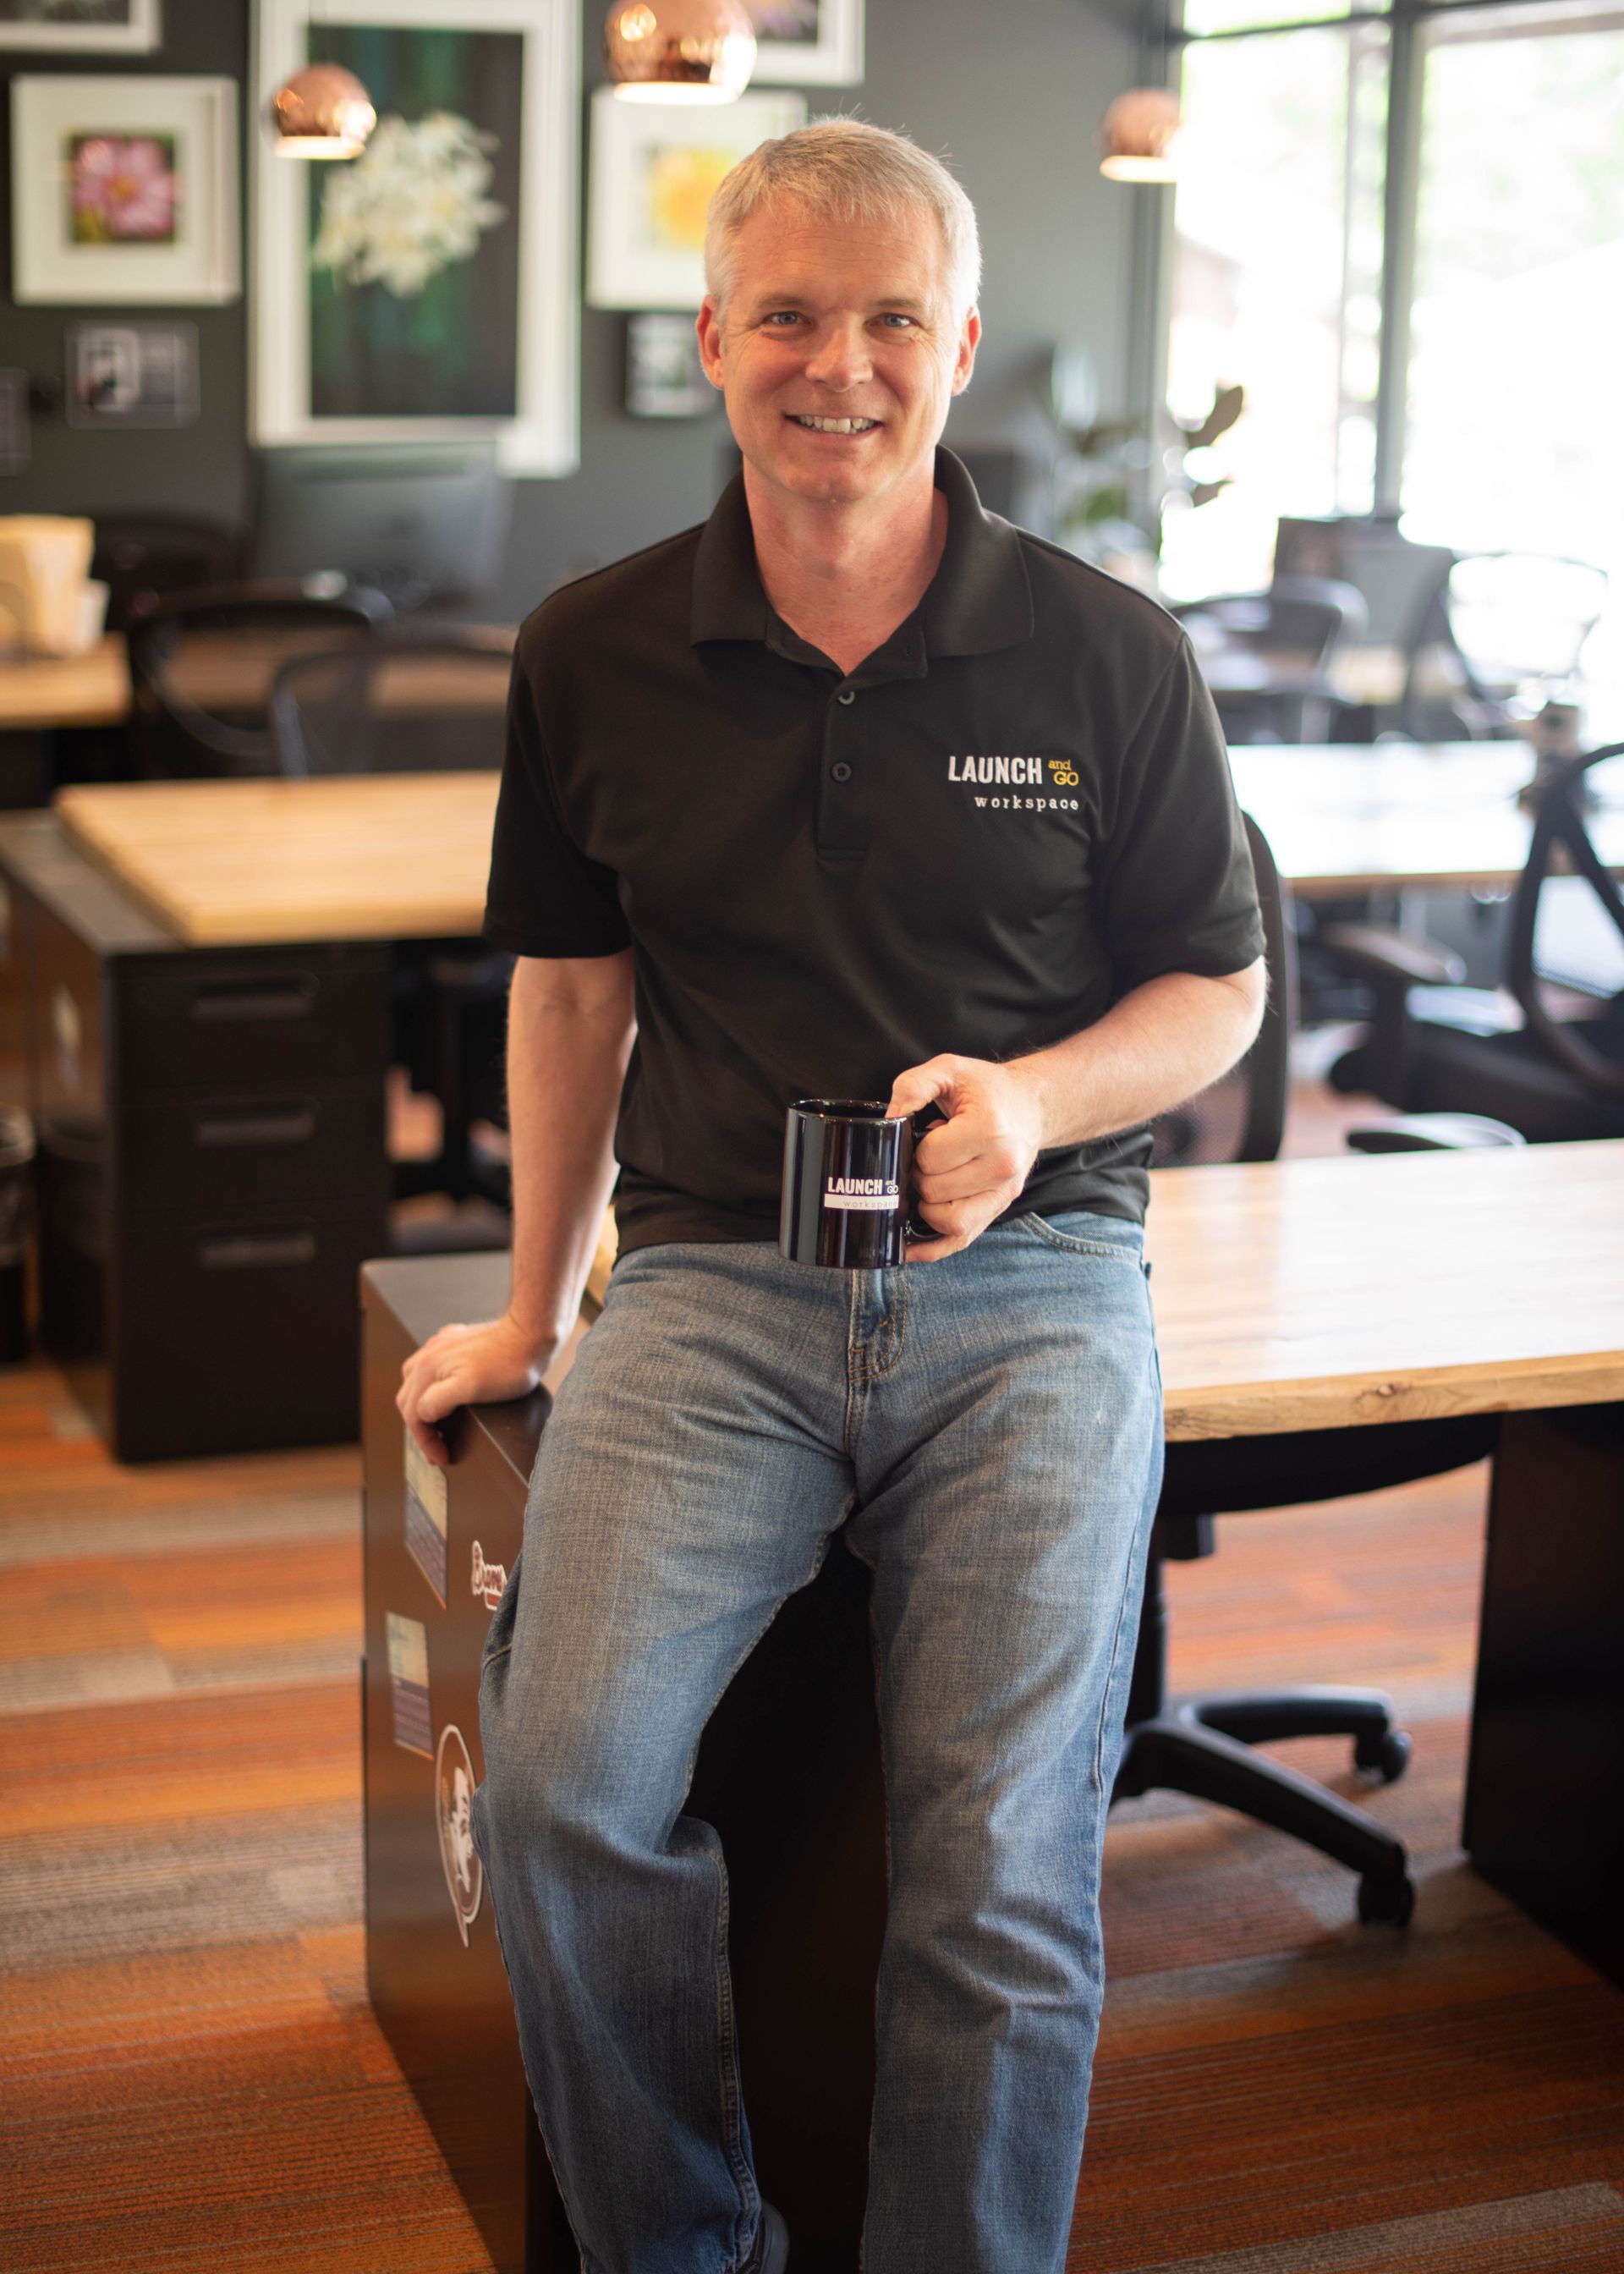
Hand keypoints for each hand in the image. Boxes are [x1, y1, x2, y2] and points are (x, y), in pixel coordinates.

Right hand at [396, 1312, 552, 1467]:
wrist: (531, 1333)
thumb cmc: (508, 1364)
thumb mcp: (471, 1388)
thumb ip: (438, 1401)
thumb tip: (422, 1413)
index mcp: (428, 1368)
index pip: (413, 1414)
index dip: (425, 1441)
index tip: (441, 1458)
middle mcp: (429, 1354)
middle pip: (409, 1399)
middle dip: (420, 1429)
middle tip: (437, 1449)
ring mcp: (441, 1345)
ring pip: (415, 1382)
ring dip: (421, 1407)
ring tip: (436, 1426)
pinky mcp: (455, 1341)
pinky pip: (432, 1368)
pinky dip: (431, 1388)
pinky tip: (444, 1393)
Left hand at [885, 1054, 1046, 1261]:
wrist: (1031, 1105)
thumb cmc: (988, 1088)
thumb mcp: (949, 1069)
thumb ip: (913, 1086)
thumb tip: (889, 1120)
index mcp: (990, 1130)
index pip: (929, 1158)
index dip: (914, 1149)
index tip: (925, 1135)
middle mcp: (1002, 1166)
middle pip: (934, 1191)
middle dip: (918, 1174)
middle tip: (926, 1156)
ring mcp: (1004, 1192)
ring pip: (947, 1221)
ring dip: (926, 1205)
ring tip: (931, 1179)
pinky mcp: (1000, 1208)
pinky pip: (962, 1240)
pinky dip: (933, 1247)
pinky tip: (910, 1245)